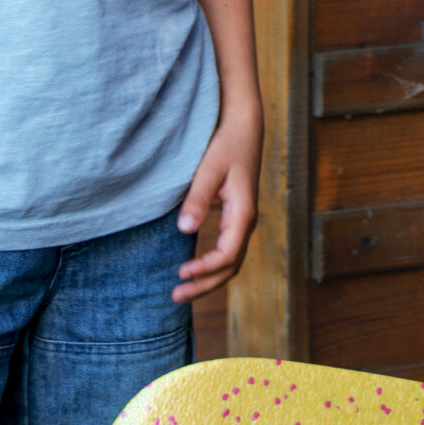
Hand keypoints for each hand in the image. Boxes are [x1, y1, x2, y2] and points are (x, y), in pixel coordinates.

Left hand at [173, 109, 261, 302]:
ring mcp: (243, 221)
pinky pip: (228, 251)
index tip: (180, 273)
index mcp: (244, 214)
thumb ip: (198, 200)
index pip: (227, 255)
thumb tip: (185, 230)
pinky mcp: (236, 218)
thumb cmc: (227, 146)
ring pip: (231, 262)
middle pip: (230, 267)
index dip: (205, 269)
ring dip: (209, 279)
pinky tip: (193, 269)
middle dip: (205, 285)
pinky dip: (212, 267)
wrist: (244, 128)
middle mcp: (247, 222)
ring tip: (182, 290)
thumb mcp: (209, 170)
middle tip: (176, 296)